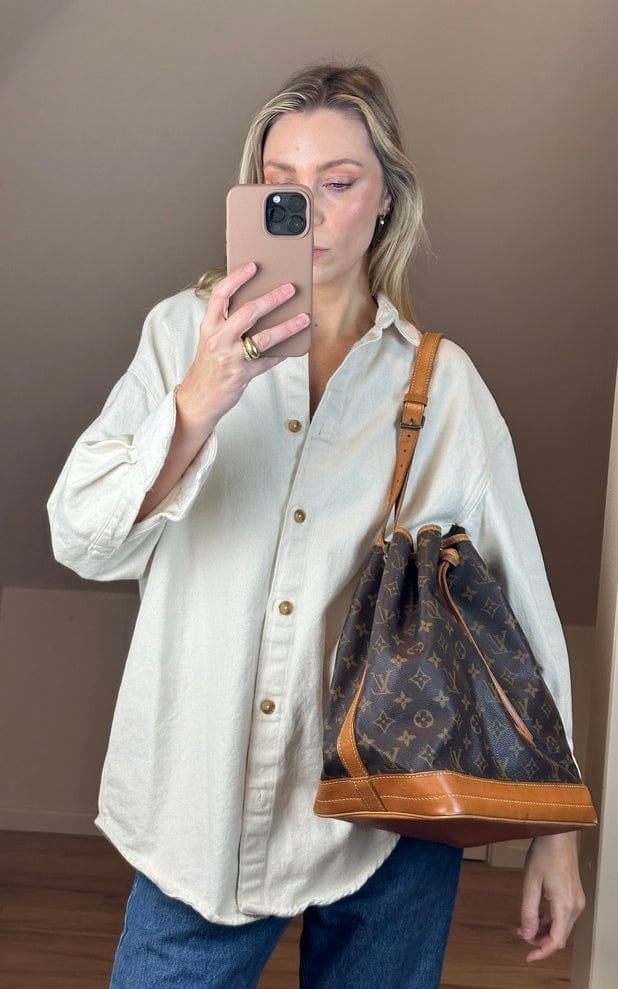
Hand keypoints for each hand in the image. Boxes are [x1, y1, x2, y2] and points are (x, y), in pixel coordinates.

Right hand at [177, 262, 309, 433]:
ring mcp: (230, 358)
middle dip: (272, 298)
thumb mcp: (212, 340)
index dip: (237, 278)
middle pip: (247, 312)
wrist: (197, 399)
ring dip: (287, 327)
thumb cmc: (209, 366)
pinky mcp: (242, 375)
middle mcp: (218, 340)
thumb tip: (261, 305)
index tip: (253, 266)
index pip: (221, 295)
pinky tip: (295, 346)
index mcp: (209, 326)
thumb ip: (229, 323)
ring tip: (303, 318)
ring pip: (263, 338)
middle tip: (290, 288)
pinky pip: (268, 361)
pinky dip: (282, 353)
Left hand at [517, 831, 584, 961]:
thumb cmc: (544, 853)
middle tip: (521, 935)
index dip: (542, 952)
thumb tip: (527, 934)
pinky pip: (563, 916)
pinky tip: (536, 915)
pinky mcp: (574, 894)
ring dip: (545, 930)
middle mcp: (575, 906)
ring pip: (562, 927)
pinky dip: (550, 920)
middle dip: (541, 941)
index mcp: (565, 905)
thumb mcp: (530, 882)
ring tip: (525, 925)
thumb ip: (529, 911)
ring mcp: (577, 900)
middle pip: (560, 936)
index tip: (528, 957)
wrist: (559, 834)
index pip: (556, 941)